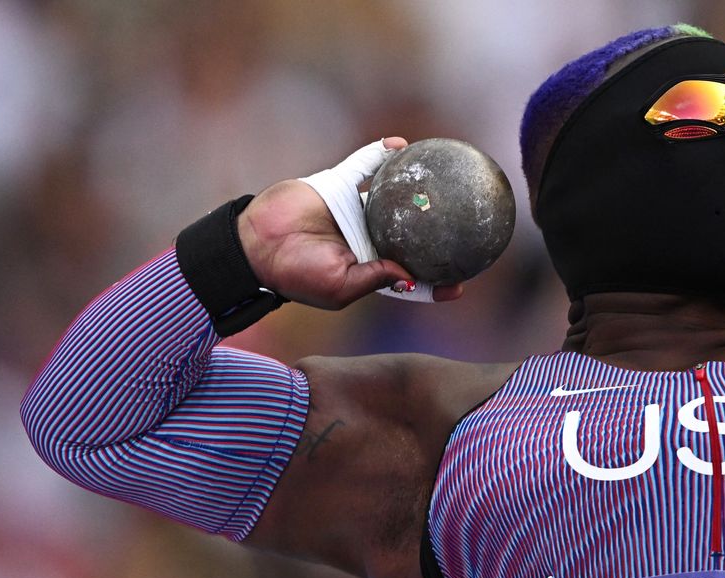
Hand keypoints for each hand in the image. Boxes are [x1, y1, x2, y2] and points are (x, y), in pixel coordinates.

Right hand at [237, 138, 462, 308]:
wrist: (256, 243)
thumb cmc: (296, 273)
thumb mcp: (338, 286)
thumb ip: (374, 278)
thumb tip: (409, 274)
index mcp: (371, 267)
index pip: (410, 277)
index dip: (435, 281)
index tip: (461, 284)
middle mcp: (369, 238)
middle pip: (411, 234)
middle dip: (438, 231)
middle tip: (468, 226)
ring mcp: (356, 209)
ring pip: (394, 196)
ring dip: (417, 187)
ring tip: (445, 176)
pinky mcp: (339, 184)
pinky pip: (365, 164)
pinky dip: (382, 152)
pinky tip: (402, 144)